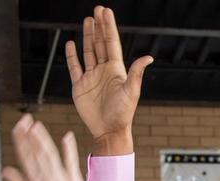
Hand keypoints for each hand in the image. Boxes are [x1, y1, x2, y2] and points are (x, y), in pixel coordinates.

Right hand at [1, 115, 84, 180]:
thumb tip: (6, 170)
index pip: (24, 155)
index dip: (20, 140)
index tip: (17, 127)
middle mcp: (46, 176)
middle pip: (35, 151)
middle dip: (29, 134)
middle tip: (25, 119)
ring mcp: (61, 176)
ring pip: (50, 153)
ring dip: (43, 138)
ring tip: (37, 125)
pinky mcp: (74, 178)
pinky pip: (71, 161)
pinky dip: (69, 148)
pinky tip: (66, 136)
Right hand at [65, 6, 152, 154]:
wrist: (108, 130)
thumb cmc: (122, 113)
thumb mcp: (131, 91)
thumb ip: (136, 73)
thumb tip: (148, 57)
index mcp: (116, 70)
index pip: (111, 43)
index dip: (108, 27)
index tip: (106, 12)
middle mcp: (104, 71)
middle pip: (100, 43)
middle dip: (98, 27)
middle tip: (97, 10)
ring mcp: (91, 77)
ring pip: (88, 51)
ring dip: (87, 36)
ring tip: (87, 20)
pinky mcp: (79, 85)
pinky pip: (74, 67)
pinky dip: (72, 56)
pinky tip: (71, 44)